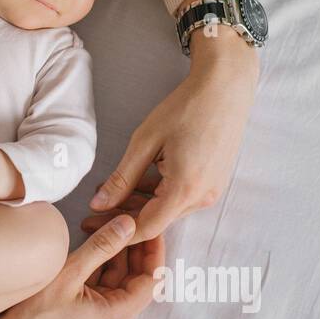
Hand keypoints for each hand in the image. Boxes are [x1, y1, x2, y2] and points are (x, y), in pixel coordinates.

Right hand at [0, 217, 163, 318]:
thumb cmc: (34, 316)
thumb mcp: (69, 274)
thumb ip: (102, 247)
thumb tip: (128, 223)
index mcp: (118, 316)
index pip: (151, 279)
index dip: (154, 249)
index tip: (151, 224)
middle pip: (137, 280)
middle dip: (135, 249)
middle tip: (130, 218)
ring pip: (120, 283)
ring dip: (116, 256)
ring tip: (109, 226)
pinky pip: (105, 290)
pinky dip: (103, 269)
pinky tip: (95, 247)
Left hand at [83, 31, 256, 268]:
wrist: (225, 88)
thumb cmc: (186, 108)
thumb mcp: (145, 141)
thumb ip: (122, 178)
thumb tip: (98, 205)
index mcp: (185, 190)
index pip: (146, 228)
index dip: (117, 230)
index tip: (94, 224)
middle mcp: (203, 198)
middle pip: (157, 220)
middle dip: (125, 216)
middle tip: (94, 207)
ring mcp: (211, 192)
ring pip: (168, 210)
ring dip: (140, 204)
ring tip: (111, 187)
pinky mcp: (214, 183)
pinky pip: (181, 198)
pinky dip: (158, 194)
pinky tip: (138, 180)